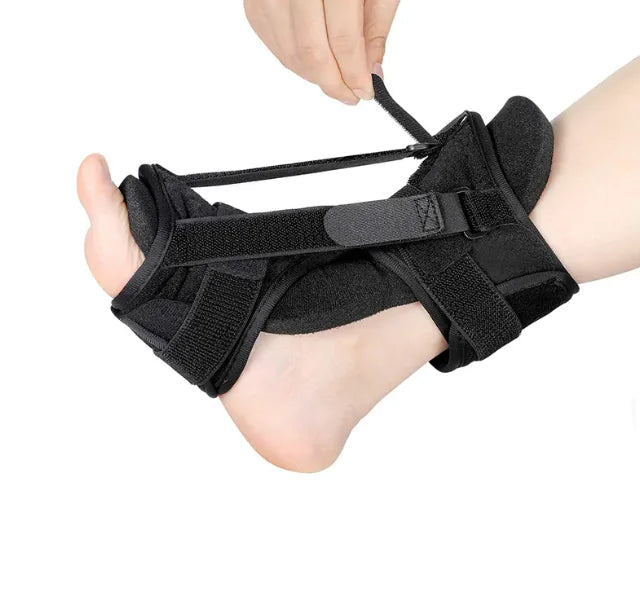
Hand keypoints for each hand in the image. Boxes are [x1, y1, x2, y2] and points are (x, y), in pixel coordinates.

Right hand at [244, 0, 398, 103]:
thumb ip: (374, 26)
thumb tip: (370, 70)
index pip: (342, 39)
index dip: (354, 73)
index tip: (365, 91)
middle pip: (311, 51)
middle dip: (333, 82)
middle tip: (350, 95)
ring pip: (290, 52)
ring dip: (314, 76)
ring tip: (335, 79)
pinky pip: (274, 43)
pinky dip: (295, 60)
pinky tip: (314, 61)